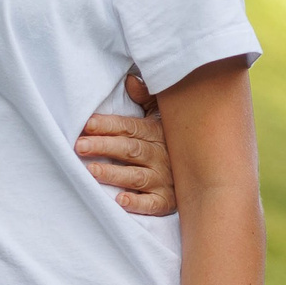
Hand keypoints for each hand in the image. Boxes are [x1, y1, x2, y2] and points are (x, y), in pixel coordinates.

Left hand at [77, 70, 174, 216]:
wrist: (205, 169)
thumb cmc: (170, 139)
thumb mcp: (162, 114)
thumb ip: (146, 98)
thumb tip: (130, 80)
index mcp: (155, 132)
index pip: (129, 128)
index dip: (108, 126)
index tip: (87, 125)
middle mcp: (160, 155)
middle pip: (129, 150)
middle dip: (104, 147)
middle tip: (79, 146)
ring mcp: (164, 179)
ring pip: (136, 176)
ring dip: (114, 174)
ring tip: (91, 172)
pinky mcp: (167, 201)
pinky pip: (153, 204)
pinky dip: (138, 203)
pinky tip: (121, 201)